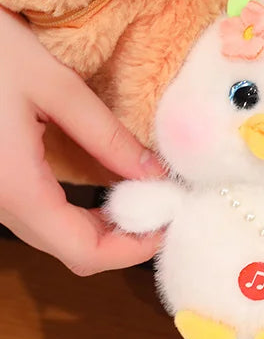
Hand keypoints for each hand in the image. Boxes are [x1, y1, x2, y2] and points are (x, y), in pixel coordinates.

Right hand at [0, 8, 164, 274]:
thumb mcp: (55, 86)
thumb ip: (106, 135)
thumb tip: (155, 173)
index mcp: (13, 186)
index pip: (84, 252)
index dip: (134, 248)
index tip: (173, 221)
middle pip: (70, 252)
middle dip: (124, 239)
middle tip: (166, 206)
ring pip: (53, 237)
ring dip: (102, 228)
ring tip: (145, 195)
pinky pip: (37, 215)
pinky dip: (77, 213)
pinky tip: (106, 186)